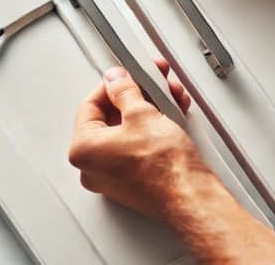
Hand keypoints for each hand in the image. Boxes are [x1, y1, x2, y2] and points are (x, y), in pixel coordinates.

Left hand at [70, 61, 274, 263]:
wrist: (192, 197)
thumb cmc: (165, 168)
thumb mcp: (141, 113)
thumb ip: (123, 90)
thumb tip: (116, 80)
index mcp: (83, 150)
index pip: (90, 106)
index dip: (112, 86)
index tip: (126, 76)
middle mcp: (93, 167)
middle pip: (112, 117)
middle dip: (137, 95)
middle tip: (151, 82)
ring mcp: (113, 177)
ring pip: (129, 130)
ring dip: (150, 109)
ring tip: (170, 96)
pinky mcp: (134, 181)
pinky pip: (138, 146)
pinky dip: (153, 128)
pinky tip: (171, 114)